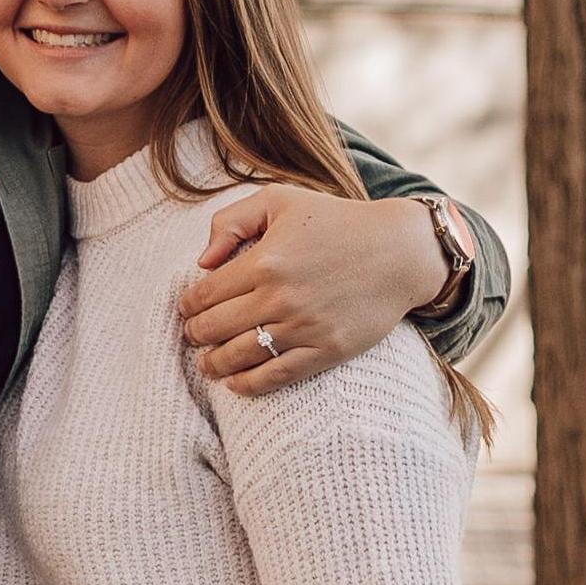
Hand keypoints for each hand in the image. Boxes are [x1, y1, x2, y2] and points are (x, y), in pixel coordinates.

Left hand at [180, 190, 443, 394]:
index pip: (206, 294)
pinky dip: (249, 384)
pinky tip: (235, 384)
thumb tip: (203, 261)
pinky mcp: (326, 351)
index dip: (188, 305)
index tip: (186, 308)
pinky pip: (276, 375)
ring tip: (207, 363)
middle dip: (195, 334)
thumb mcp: (281, 199)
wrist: (399, 251)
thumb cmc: (338, 221)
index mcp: (265, 261)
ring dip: (214, 363)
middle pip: (216, 328)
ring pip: (240, 356)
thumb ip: (233, 220)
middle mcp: (280, 297)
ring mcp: (303, 328)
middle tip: (191, 335)